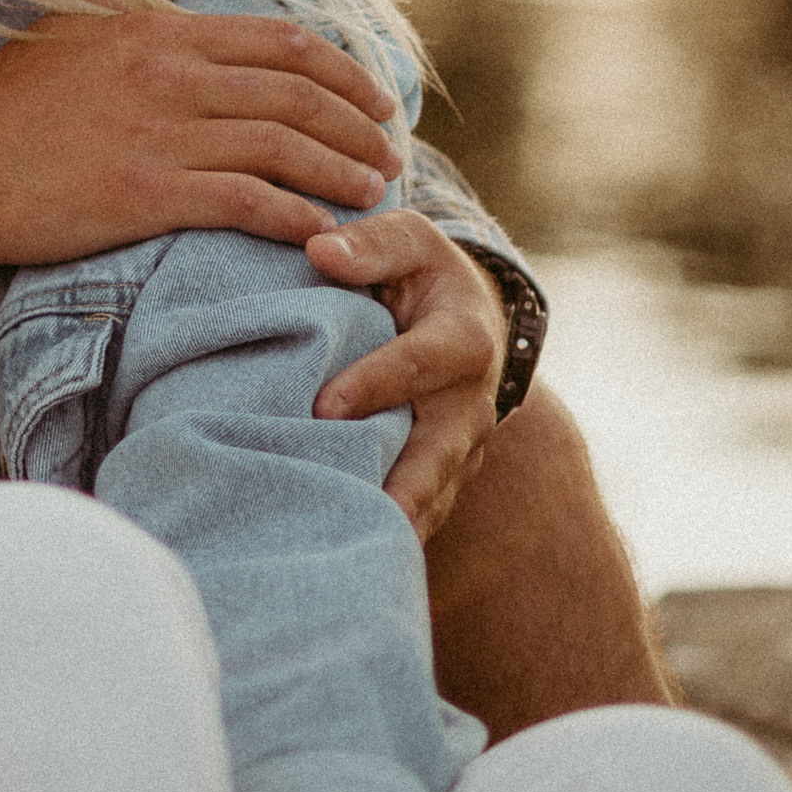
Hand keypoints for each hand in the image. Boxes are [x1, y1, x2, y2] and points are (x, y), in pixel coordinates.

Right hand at [0, 0, 401, 267]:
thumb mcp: (76, 20)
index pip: (280, 41)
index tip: (378, 96)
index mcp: (160, 31)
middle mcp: (171, 75)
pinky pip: (246, 202)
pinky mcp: (147, 194)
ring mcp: (161, 135)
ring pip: (283, 147)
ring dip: (342, 171)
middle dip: (358, 124)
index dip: (344, 70)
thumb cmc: (9, 95)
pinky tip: (324, 232)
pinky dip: (296, 217)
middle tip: (393, 152)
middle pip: (297, 94)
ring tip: (375, 193)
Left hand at [307, 209, 506, 536]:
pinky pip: (423, 513)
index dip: (373, 385)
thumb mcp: (409, 240)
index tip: (323, 407)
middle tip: (347, 502)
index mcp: (465, 340)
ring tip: (346, 544)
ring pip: (432, 494)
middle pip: (438, 452)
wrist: (470, 317)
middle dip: (398, 482)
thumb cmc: (424, 273)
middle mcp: (472, 403)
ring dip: (394, 520)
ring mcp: (464, 449)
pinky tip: (351, 551)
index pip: (416, 365)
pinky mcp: (446, 478)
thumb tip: (319, 250)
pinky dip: (392, 534)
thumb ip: (371, 245)